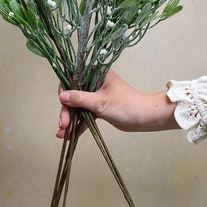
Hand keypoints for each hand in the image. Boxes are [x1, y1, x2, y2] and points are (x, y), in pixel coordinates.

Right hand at [56, 68, 179, 137]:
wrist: (144, 118)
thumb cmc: (127, 105)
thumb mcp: (101, 102)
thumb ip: (80, 99)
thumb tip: (62, 96)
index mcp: (97, 72)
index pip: (74, 77)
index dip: (65, 90)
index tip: (62, 103)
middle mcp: (95, 81)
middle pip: (74, 94)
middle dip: (67, 110)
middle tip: (63, 123)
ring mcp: (96, 95)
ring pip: (78, 106)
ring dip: (70, 119)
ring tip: (63, 132)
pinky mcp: (98, 107)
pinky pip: (84, 114)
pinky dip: (78, 123)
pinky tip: (70, 134)